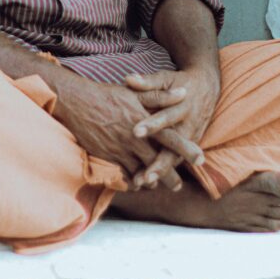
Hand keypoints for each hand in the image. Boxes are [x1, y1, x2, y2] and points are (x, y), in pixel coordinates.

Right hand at [52, 74, 199, 189]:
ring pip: (142, 172)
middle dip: (170, 176)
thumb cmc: (108, 95)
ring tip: (157, 185)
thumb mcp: (136, 92)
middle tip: (177, 186)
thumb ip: (161, 96)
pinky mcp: (109, 156)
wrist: (78, 103)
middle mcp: (135, 139)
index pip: (171, 139)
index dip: (187, 150)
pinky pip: (124, 174)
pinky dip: (132, 180)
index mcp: (146, 122)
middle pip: (159, 162)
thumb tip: (184, 93)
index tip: (201, 160)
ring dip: (151, 180)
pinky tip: (136, 183)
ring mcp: (121, 149)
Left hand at [125, 66, 219, 188]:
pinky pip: (175, 161)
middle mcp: (188, 125)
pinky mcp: (189, 145)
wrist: (207, 87)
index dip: (152, 125)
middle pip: (174, 147)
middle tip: (145, 177)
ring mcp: (191, 138)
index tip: (135, 132)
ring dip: (161, 172)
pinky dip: (163, 172)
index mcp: (182, 106)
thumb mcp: (166, 79)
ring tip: (142, 183)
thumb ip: (148, 81)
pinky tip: (146, 182)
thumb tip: (128, 78)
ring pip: (175, 159)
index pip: (166, 117)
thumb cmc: (180, 82)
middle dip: (160, 163)